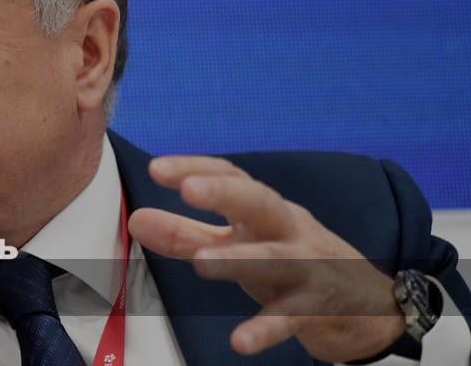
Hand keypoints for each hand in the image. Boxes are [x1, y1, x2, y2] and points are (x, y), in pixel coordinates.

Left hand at [128, 156, 404, 362]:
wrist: (372, 305)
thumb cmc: (292, 263)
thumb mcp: (242, 245)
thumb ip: (187, 233)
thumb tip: (136, 219)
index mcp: (265, 211)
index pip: (233, 177)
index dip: (197, 167)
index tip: (158, 168)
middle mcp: (287, 231)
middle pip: (260, 202)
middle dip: (225, 192)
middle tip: (188, 189)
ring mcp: (306, 268)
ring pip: (275, 258)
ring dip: (239, 258)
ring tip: (200, 261)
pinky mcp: (317, 309)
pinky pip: (290, 317)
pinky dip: (266, 328)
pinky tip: (240, 341)